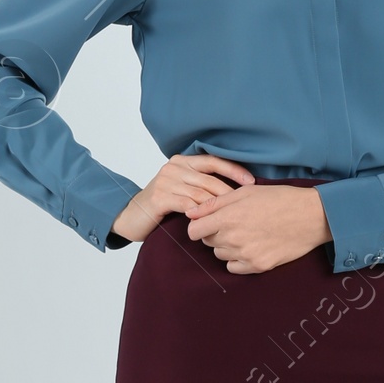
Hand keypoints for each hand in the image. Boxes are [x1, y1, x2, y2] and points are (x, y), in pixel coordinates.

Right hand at [111, 154, 253, 242]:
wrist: (131, 217)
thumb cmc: (162, 205)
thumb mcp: (182, 189)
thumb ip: (201, 184)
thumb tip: (236, 189)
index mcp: (181, 161)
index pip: (213, 161)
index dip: (233, 170)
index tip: (251, 182)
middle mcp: (173, 167)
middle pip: (209, 179)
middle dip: (230, 193)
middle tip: (246, 205)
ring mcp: (165, 181)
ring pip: (200, 193)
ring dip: (218, 206)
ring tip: (233, 216)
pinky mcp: (159, 197)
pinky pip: (187, 204)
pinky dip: (200, 213)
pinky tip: (211, 222)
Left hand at [187, 183, 330, 273]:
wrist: (310, 216)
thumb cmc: (279, 199)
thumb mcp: (245, 192)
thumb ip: (214, 203)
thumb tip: (191, 213)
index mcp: (228, 217)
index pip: (193, 231)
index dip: (198, 226)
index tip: (206, 223)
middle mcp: (233, 238)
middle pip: (207, 242)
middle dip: (215, 233)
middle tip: (235, 223)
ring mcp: (245, 254)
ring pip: (220, 254)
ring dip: (227, 245)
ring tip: (247, 233)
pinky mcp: (257, 266)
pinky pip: (233, 267)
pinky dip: (237, 259)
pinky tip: (251, 246)